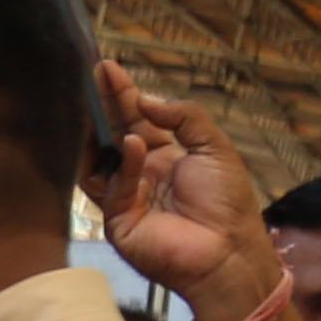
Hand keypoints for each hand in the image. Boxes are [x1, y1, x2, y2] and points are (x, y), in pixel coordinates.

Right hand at [90, 70, 282, 320]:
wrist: (228, 252)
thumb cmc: (227, 201)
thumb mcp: (214, 147)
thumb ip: (184, 118)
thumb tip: (145, 100)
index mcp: (165, 156)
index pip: (137, 119)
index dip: (124, 95)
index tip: (108, 68)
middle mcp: (140, 173)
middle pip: (114, 132)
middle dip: (104, 104)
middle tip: (93, 74)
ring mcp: (125, 196)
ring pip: (100, 158)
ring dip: (99, 129)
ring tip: (95, 99)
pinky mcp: (116, 218)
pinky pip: (112, 186)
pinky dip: (123, 163)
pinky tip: (133, 143)